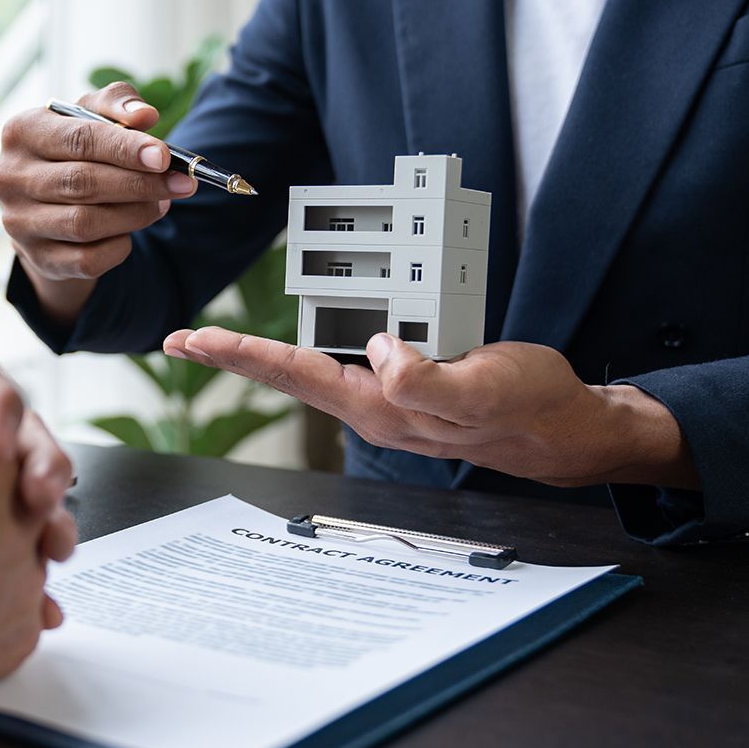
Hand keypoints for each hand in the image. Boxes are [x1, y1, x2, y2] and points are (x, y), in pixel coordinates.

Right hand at [0, 82, 199, 325]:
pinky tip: (130, 231)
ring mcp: (18, 221)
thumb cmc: (73, 150)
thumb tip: (145, 116)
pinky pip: (87, 259)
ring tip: (161, 203)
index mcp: (21, 131)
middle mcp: (9, 176)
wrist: (44, 203)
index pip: (78, 139)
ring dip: (134, 215)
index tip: (164, 157)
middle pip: (83, 182)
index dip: (125, 149)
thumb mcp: (91, 116)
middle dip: (139, 184)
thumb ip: (118, 105)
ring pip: (85, 224)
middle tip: (180, 183)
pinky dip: (118, 246)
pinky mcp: (37, 258)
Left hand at [164, 327, 697, 489]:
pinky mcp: (409, 377)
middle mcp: (375, 403)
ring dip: (272, 349)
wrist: (565, 426)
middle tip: (184, 338)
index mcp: (381, 407)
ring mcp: (389, 393)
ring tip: (226, 336)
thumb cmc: (527, 409)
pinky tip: (319, 321)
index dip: (243, 355)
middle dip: (234, 357)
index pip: (297, 374)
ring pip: (318, 363)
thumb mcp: (482, 391)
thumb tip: (380, 352)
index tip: (195, 339)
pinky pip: (356, 351)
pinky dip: (327, 331)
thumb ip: (428, 379)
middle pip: (289, 374)